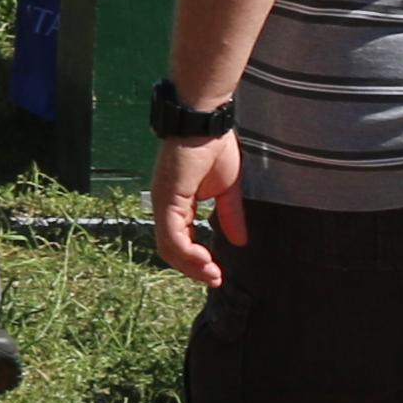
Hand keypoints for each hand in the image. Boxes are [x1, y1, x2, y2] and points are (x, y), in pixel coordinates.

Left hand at [149, 127, 246, 285]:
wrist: (206, 122)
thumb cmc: (215, 147)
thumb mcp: (228, 189)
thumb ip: (230, 215)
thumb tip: (240, 242)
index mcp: (177, 203)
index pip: (181, 240)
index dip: (197, 260)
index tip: (217, 273)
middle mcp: (165, 205)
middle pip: (171, 249)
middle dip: (193, 269)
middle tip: (215, 280)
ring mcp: (163, 202)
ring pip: (169, 247)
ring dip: (190, 266)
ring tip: (212, 276)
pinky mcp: (166, 198)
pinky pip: (172, 234)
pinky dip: (187, 252)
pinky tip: (205, 260)